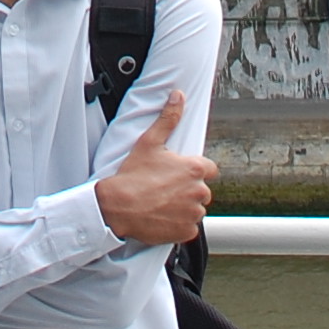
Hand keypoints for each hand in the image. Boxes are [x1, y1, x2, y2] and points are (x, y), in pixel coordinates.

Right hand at [93, 90, 214, 246]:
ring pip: (196, 209)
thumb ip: (168, 118)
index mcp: (194, 169)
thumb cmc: (133, 175)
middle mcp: (198, 192)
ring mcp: (193, 213)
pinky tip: (164, 217)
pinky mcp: (186, 231)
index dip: (196, 170)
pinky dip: (180, 224)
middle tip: (167, 188)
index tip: (181, 172)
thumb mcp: (150, 142)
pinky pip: (190, 228)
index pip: (209, 169)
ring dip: (185, 207)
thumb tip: (178, 96)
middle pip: (202, 190)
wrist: (118, 206)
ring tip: (163, 202)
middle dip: (189, 189)